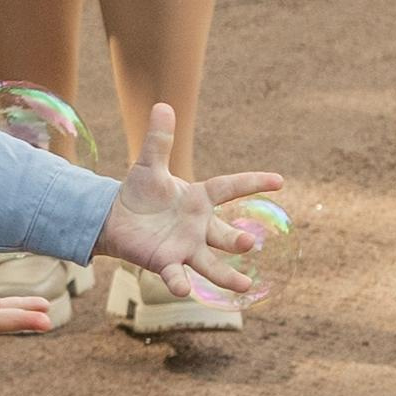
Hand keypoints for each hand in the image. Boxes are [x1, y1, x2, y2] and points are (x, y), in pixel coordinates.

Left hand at [93, 104, 282, 301]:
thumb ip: (159, 140)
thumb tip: (163, 105)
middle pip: (225, 234)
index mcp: (199, 199)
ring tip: (245, 286)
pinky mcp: (166, 263)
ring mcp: (185, 247)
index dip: (253, 183)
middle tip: (250, 243)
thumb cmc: (140, 193)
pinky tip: (183, 290)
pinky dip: (180, 283)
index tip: (279, 180)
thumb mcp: (148, 164)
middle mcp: (198, 227)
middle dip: (238, 239)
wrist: (116, 219)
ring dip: (227, 275)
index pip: (230, 188)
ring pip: (211, 264)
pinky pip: (176, 276)